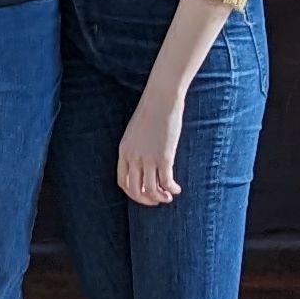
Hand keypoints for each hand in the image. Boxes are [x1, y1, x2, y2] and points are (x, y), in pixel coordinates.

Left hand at [117, 79, 189, 206]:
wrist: (161, 98)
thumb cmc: (151, 111)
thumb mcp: (136, 132)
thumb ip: (136, 148)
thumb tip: (144, 164)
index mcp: (124, 151)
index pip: (122, 182)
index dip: (132, 193)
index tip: (143, 194)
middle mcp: (133, 157)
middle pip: (135, 190)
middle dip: (146, 200)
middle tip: (157, 200)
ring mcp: (148, 158)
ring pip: (151, 190)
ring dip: (160, 197)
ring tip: (168, 196)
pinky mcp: (164, 157)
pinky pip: (166, 182)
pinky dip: (171, 189)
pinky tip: (177, 189)